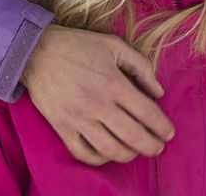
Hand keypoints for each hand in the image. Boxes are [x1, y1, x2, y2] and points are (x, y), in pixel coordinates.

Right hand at [21, 24, 174, 165]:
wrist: (36, 51)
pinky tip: (109, 153)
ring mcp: (78, 118)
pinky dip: (99, 159)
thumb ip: (141, 67)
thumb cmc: (79, 45)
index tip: (169, 133)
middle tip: (159, 148)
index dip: (162, 126)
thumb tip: (159, 92)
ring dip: (129, 155)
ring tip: (138, 151)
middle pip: (132, 135)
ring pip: (110, 149)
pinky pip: (83, 153)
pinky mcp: (61, 127)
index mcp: (114, 82)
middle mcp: (97, 104)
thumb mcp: (115, 46)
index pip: (146, 112)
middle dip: (151, 146)